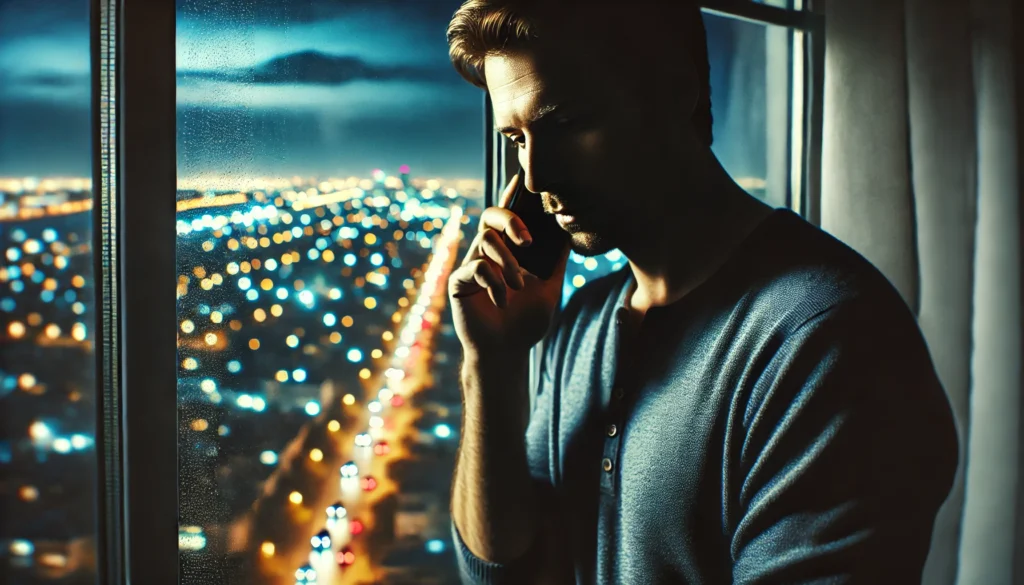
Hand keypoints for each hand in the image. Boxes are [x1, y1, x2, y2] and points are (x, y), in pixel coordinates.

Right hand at [448, 172, 570, 353]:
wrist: (507, 352)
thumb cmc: (526, 322)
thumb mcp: (550, 287)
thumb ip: (557, 261)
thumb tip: (570, 232)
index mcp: (507, 251)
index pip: (509, 216)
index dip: (512, 196)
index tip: (521, 179)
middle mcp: (486, 253)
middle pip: (490, 216)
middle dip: (510, 221)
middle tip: (528, 242)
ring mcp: (470, 265)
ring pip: (485, 241)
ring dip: (507, 263)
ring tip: (519, 286)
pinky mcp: (458, 282)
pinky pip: (474, 268)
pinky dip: (494, 283)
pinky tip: (503, 302)